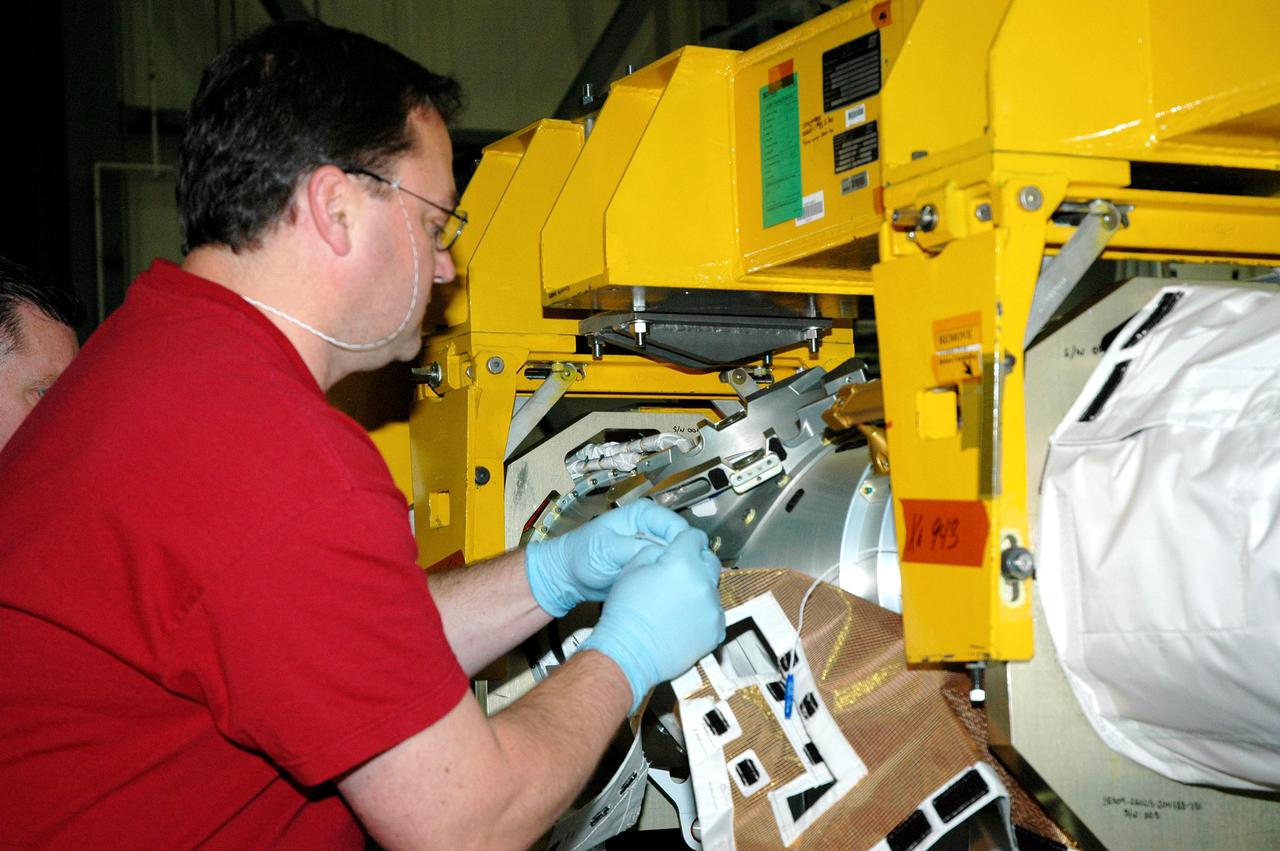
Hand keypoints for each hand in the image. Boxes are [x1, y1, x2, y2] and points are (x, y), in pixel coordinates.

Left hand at [525, 500, 688, 616]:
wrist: (568, 576)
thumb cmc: (579, 555)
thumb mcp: (606, 549)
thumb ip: (633, 547)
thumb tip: (661, 551)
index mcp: (642, 513)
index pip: (674, 524)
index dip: (680, 544)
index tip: (677, 561)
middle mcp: (651, 528)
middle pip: (680, 542)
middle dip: (679, 560)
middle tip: (673, 578)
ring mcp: (652, 548)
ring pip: (677, 559)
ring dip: (673, 572)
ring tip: (664, 585)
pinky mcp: (650, 566)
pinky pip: (668, 573)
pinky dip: (666, 581)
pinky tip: (660, 590)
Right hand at [580, 528, 724, 712]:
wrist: (629, 653)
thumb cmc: (626, 614)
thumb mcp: (632, 569)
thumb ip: (656, 551)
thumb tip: (668, 550)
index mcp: (682, 563)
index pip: (695, 537)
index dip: (686, 540)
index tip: (683, 545)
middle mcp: (702, 583)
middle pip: (710, 560)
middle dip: (697, 561)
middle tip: (679, 573)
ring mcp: (712, 609)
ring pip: (712, 588)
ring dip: (699, 589)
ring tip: (676, 603)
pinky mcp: (715, 631)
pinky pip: (715, 613)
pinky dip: (703, 613)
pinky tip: (683, 619)